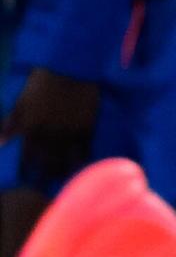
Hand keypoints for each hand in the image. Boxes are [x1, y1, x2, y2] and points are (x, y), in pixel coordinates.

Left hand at [1, 69, 100, 184]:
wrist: (69, 70)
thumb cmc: (41, 86)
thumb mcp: (20, 104)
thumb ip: (9, 126)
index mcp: (32, 131)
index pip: (26, 159)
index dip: (25, 172)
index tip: (24, 181)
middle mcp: (50, 137)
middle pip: (46, 165)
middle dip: (43, 178)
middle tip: (42, 187)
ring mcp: (69, 133)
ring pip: (65, 160)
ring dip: (61, 172)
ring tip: (60, 180)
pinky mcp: (86, 128)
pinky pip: (84, 150)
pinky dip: (81, 160)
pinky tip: (81, 166)